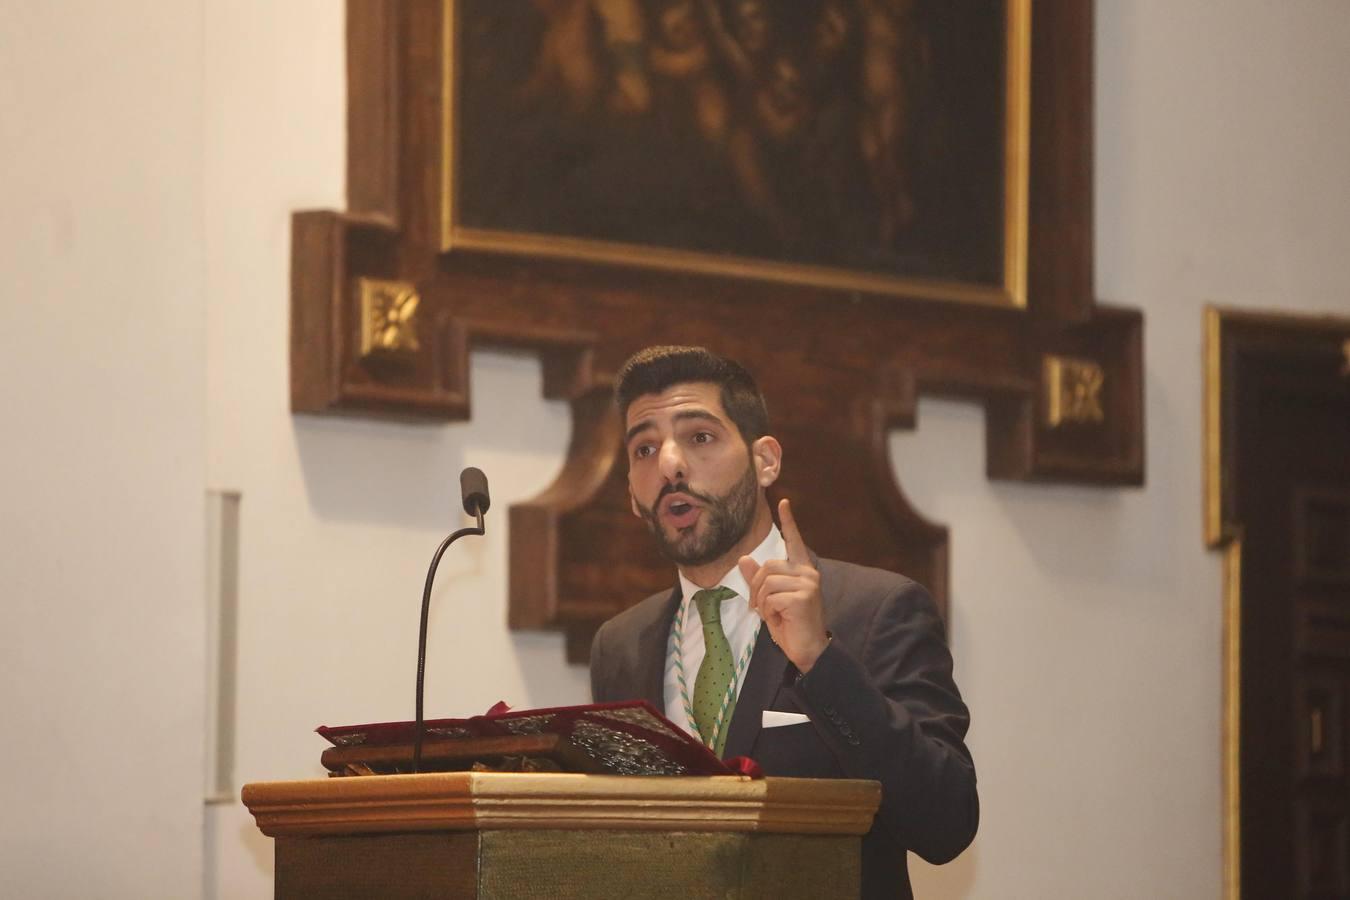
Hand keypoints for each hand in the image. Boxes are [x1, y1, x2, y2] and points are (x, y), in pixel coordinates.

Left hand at [738, 498, 829, 672]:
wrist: (808, 649)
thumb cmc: (790, 624)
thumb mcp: (769, 599)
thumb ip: (758, 579)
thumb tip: (744, 559)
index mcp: (802, 570)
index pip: (794, 541)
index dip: (788, 521)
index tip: (783, 501)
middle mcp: (808, 573)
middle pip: (768, 566)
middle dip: (757, 587)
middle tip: (760, 607)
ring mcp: (808, 584)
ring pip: (767, 581)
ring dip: (761, 601)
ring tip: (769, 614)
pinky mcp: (803, 597)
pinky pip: (771, 597)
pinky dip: (768, 610)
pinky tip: (779, 618)